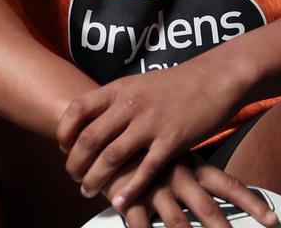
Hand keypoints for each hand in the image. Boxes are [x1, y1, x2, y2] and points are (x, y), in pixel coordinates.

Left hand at [56, 59, 246, 209]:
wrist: (216, 78)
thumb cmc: (178, 83)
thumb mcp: (140, 83)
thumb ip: (118, 101)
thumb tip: (94, 121)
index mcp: (120, 89)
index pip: (77, 109)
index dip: (64, 132)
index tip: (64, 147)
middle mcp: (131, 105)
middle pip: (89, 139)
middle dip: (75, 164)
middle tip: (74, 177)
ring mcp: (151, 123)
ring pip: (111, 157)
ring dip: (94, 179)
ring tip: (88, 191)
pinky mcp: (172, 140)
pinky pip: (145, 170)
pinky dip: (129, 189)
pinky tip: (119, 202)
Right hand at [105, 152, 279, 227]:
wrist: (109, 133)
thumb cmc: (149, 150)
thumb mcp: (177, 156)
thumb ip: (198, 175)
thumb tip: (222, 193)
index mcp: (194, 167)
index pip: (230, 186)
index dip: (253, 204)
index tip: (272, 220)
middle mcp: (179, 178)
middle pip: (208, 210)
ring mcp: (155, 190)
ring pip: (178, 224)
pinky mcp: (131, 200)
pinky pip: (141, 227)